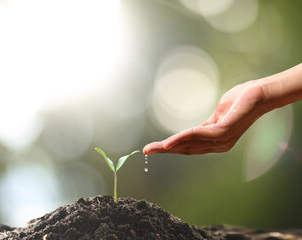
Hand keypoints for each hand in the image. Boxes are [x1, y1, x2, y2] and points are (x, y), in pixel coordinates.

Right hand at [143, 80, 267, 154]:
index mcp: (215, 141)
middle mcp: (218, 145)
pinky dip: (183, 138)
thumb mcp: (217, 115)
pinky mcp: (225, 131)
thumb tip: (193, 132)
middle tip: (146, 151)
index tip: (154, 148)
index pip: (189, 147)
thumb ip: (205, 126)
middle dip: (165, 151)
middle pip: (186, 149)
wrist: (260, 93)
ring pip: (190, 145)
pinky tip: (170, 141)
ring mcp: (222, 140)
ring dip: (170, 147)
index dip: (171, 148)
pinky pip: (199, 135)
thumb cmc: (240, 101)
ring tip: (154, 149)